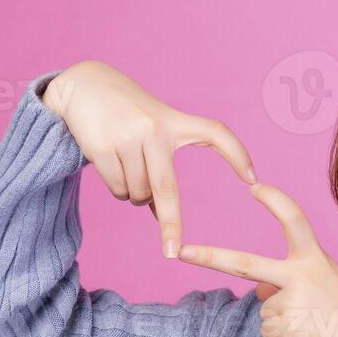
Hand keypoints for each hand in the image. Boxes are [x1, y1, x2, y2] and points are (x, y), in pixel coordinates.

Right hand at [42, 60, 256, 257]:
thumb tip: (158, 213)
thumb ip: (161, 166)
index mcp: (174, 122)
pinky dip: (118, 189)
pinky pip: (117, 188)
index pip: (215, 133)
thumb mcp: (152, 129)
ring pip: (138, 194)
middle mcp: (154, 128)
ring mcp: (127, 137)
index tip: (253, 180)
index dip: (237, 155)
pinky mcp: (102, 146)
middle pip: (167, 189)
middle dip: (170, 224)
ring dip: (135, 196)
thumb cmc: (126, 112)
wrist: (84, 84)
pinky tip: (110, 164)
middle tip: (171, 252)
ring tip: (126, 166)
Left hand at [174, 182, 337, 336]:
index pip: (293, 219)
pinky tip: (307, 335)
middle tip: (180, 252)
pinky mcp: (286, 328)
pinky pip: (268, 332)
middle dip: (208, 257)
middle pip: (243, 264)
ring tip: (312, 323)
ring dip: (282, 319)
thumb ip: (291, 279)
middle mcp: (299, 275)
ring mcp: (290, 302)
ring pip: (265, 309)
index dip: (275, 201)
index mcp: (313, 258)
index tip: (256, 187)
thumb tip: (259, 291)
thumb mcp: (325, 282)